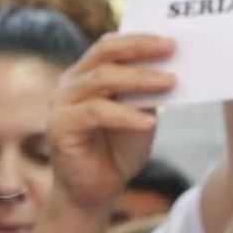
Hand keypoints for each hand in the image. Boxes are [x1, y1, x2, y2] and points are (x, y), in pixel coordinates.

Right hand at [48, 34, 176, 215]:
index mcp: (85, 75)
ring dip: (139, 79)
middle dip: (140, 48)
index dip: (140, 39)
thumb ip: (147, 92)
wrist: (95, 194)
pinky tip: (150, 121)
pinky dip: (126, 115)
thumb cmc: (116, 153)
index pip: (110, 45)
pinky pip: (96, 113)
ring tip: (170, 83)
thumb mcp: (139, 115)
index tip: (172, 40)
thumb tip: (172, 66)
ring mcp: (61, 104)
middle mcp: (69, 84)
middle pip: (103, 53)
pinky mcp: (60, 127)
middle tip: (171, 49)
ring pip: (101, 80)